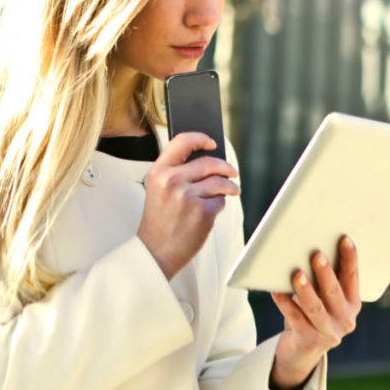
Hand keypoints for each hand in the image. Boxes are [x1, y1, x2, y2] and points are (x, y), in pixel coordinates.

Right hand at [137, 132, 239, 279]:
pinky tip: (211, 211)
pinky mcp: (202, 212)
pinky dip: (219, 205)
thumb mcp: (158, 189)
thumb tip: (209, 159)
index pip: (182, 142)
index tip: (212, 142)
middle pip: (209, 162)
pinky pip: (220, 201)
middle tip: (232, 172)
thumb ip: (176, 172)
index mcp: (159, 171)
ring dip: (230, 186)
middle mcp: (172, 180)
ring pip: (219, 182)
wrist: (156, 252)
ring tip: (233, 190)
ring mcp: (187, 196)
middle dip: (226, 167)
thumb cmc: (159, 220)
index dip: (200, 138)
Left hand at [270, 236, 360, 389]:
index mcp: (353, 303)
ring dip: (306, 290)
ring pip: (315, 308)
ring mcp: (328, 333)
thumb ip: (324, 277)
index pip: (352, 278)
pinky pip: (294, 318)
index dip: (350, 258)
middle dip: (325, 273)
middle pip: (333, 292)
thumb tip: (310, 244)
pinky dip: (284, 303)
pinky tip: (275, 290)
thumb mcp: (325, 295)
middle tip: (317, 254)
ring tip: (297, 274)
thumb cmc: (313, 309)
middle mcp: (345, 319)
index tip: (344, 239)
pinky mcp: (308, 340)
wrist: (303, 347)